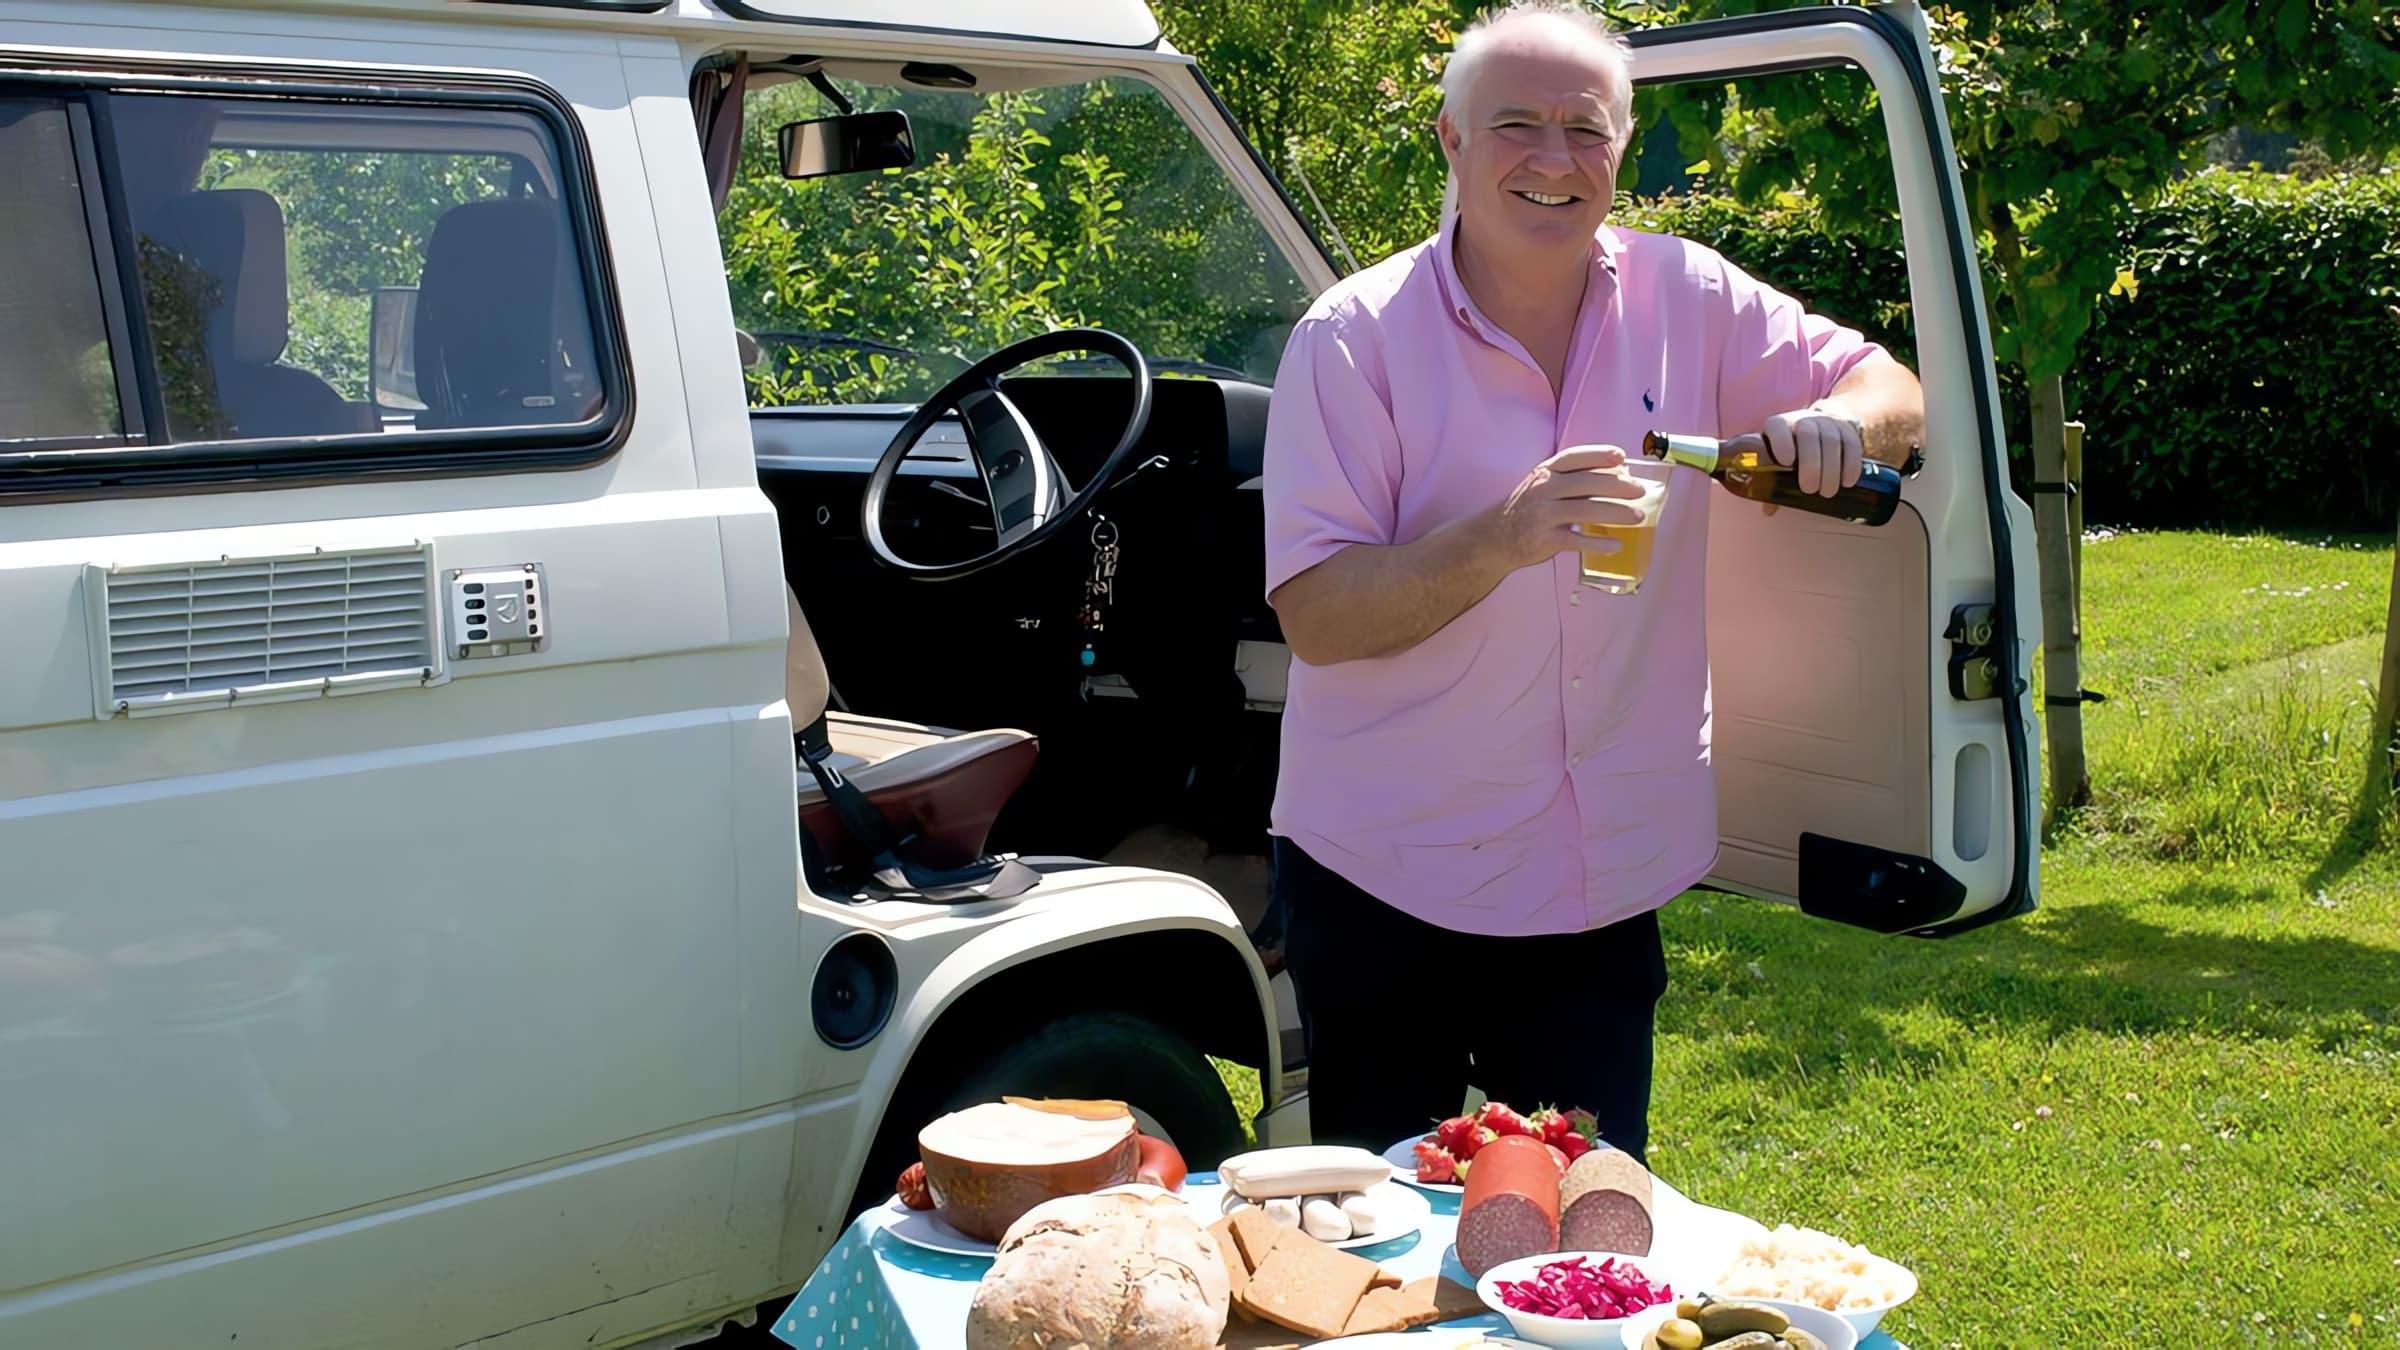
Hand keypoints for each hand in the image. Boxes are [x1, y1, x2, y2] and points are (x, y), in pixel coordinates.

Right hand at [1479, 444, 1650, 571]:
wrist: (1492, 539)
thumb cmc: (1527, 509)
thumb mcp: (1543, 486)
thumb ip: (1573, 480)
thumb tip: (1618, 475)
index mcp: (1544, 472)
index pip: (1574, 457)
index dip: (1599, 455)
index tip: (1621, 457)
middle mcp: (1543, 490)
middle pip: (1586, 483)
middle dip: (1617, 486)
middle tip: (1639, 491)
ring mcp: (1542, 516)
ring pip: (1585, 510)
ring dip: (1615, 513)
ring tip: (1638, 517)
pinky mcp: (1544, 541)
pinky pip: (1576, 541)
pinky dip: (1598, 543)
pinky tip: (1616, 545)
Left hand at [1760, 405, 1864, 498]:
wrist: (1820, 427)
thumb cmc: (1791, 451)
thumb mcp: (1778, 461)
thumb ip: (1772, 482)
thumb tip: (1769, 510)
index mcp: (1780, 425)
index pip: (1778, 426)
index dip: (1781, 442)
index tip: (1786, 462)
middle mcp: (1803, 420)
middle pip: (1808, 436)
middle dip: (1811, 464)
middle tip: (1810, 490)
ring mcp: (1827, 422)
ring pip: (1832, 441)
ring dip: (1831, 470)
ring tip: (1827, 493)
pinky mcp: (1848, 429)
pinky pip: (1853, 444)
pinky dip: (1851, 465)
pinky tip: (1847, 482)